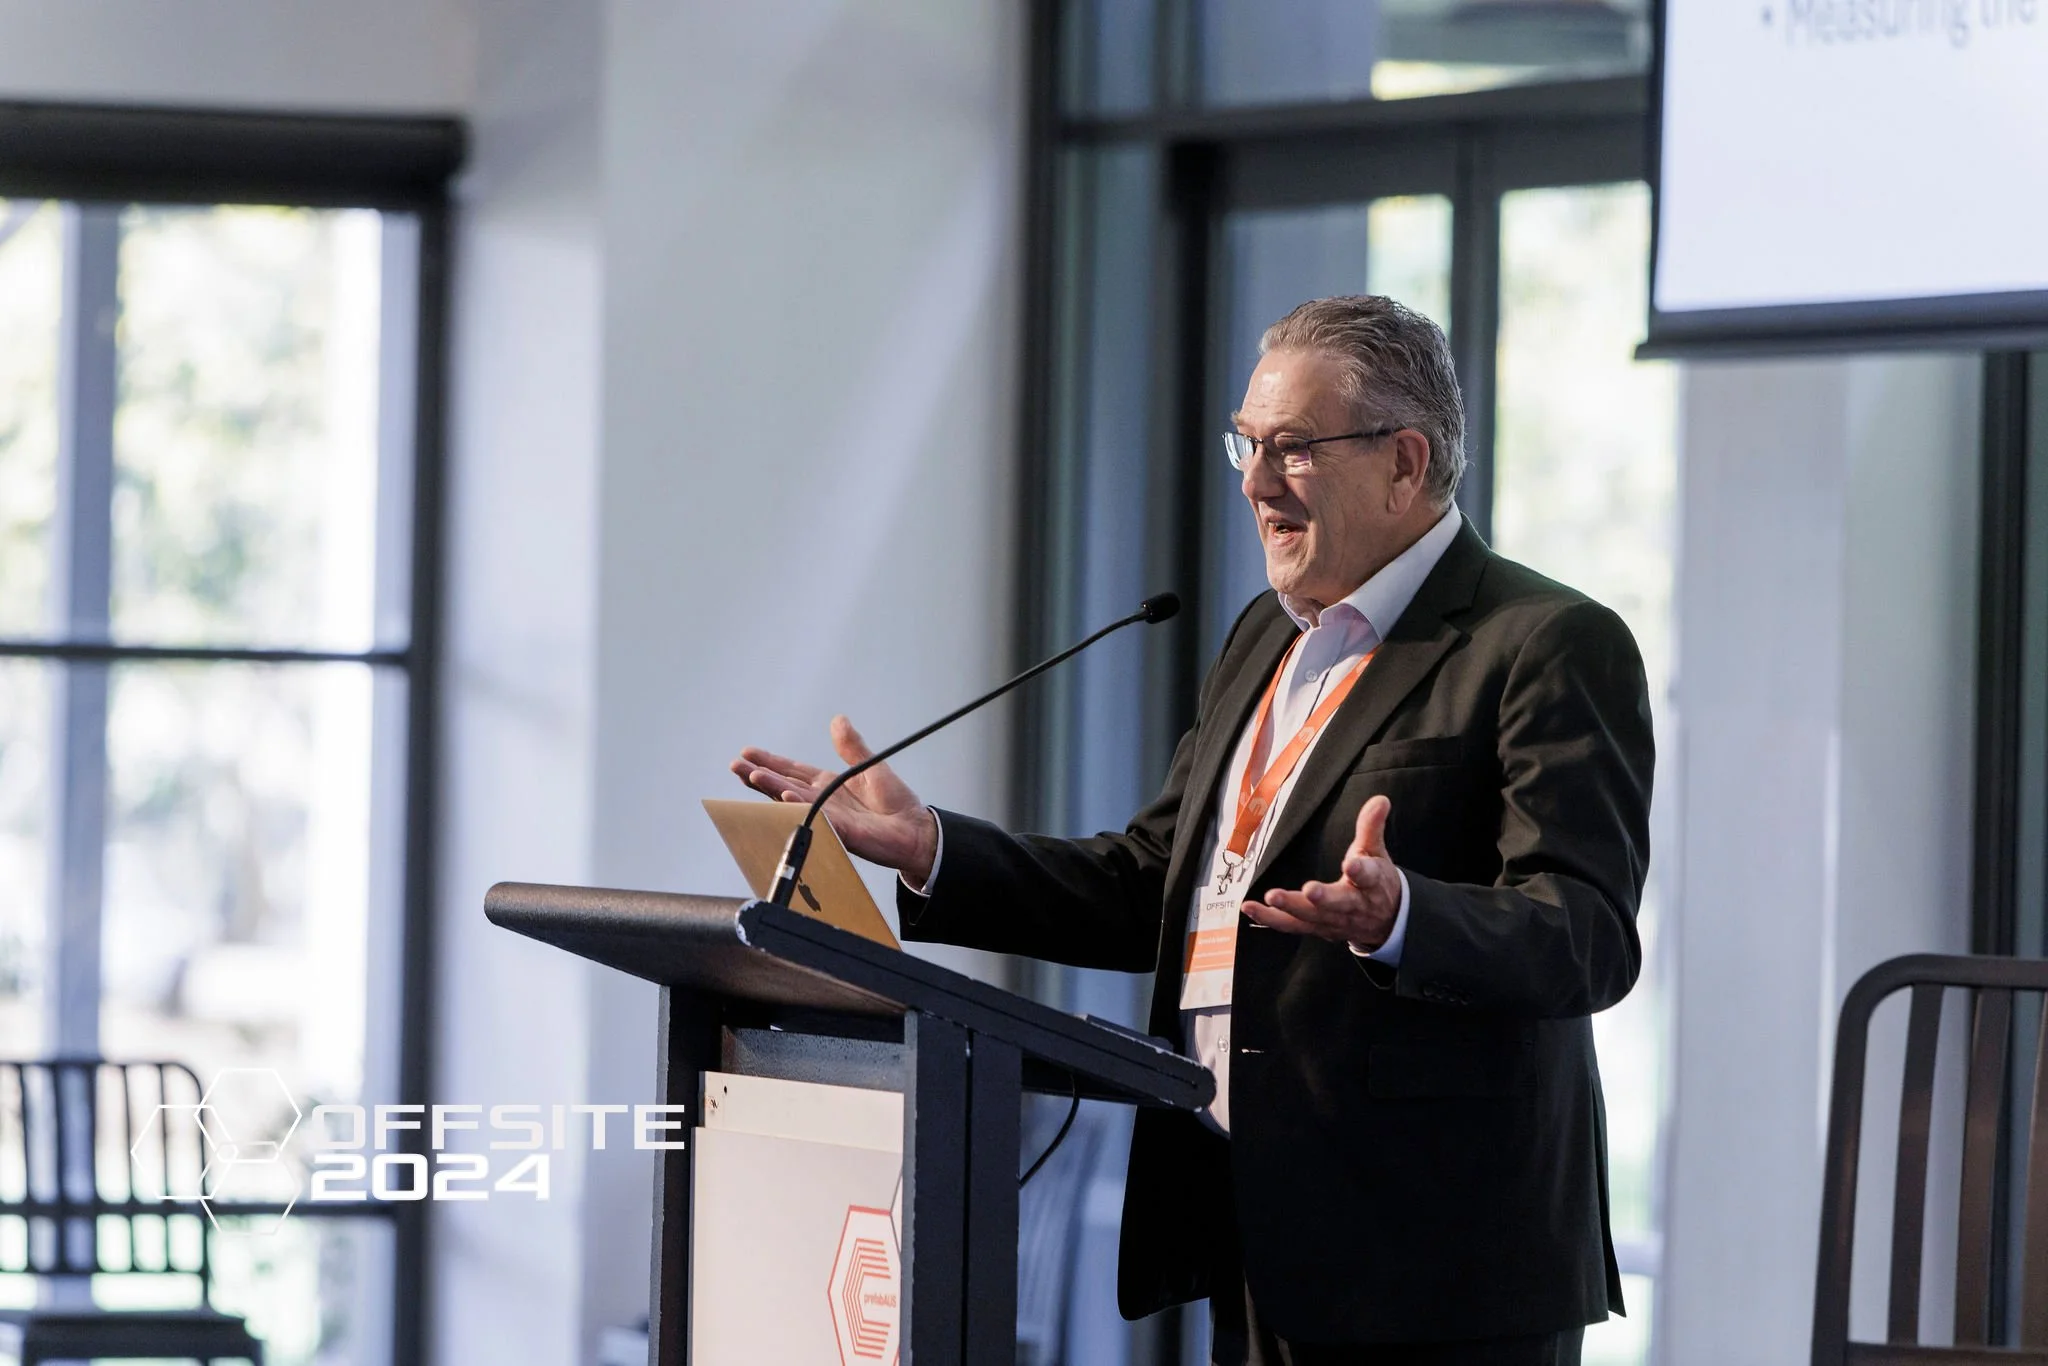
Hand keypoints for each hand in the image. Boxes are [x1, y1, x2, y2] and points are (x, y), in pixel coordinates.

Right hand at [730, 715, 940, 886]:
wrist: (914, 829)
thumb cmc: (894, 803)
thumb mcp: (869, 766)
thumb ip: (852, 746)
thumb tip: (838, 719)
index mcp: (828, 784)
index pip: (792, 770)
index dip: (770, 761)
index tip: (747, 752)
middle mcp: (823, 800)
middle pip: (784, 784)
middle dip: (759, 775)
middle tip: (736, 765)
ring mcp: (829, 816)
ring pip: (793, 800)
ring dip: (771, 788)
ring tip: (752, 776)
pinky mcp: (840, 830)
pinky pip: (815, 816)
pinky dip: (798, 806)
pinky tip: (783, 795)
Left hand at [1241, 794, 1400, 948]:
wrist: (1386, 921)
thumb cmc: (1376, 882)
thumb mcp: (1376, 852)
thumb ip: (1371, 826)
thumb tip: (1380, 800)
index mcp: (1372, 883)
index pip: (1369, 876)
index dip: (1361, 871)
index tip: (1352, 864)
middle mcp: (1353, 905)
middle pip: (1339, 903)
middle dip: (1324, 898)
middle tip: (1310, 890)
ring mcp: (1334, 920)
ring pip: (1312, 916)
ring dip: (1291, 908)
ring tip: (1272, 897)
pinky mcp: (1317, 928)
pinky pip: (1292, 925)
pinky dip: (1271, 919)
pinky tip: (1251, 909)